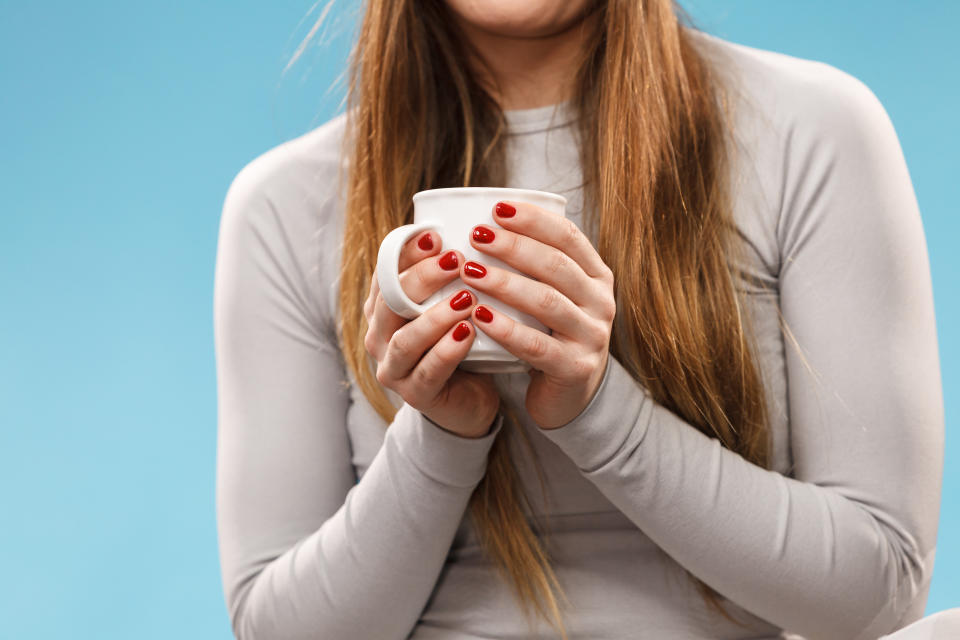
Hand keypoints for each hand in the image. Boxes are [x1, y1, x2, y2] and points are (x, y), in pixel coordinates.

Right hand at [363, 230, 500, 437]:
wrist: (470, 401)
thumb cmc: (462, 343)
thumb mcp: (452, 304)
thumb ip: (451, 274)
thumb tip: (473, 224)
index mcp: (384, 308)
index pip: (384, 272)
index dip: (405, 251)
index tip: (435, 233)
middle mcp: (380, 336)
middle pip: (390, 302)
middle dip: (421, 277)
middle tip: (456, 259)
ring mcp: (394, 368)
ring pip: (406, 339)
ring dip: (436, 315)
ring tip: (466, 298)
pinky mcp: (416, 395)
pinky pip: (429, 371)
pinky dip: (448, 350)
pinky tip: (469, 332)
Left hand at [460, 201, 615, 428]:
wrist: (571, 396)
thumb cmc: (551, 334)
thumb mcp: (555, 295)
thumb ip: (536, 265)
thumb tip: (487, 220)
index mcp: (597, 276)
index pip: (568, 237)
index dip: (534, 220)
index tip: (497, 208)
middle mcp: (600, 303)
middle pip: (556, 265)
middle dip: (514, 246)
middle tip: (477, 235)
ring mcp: (592, 337)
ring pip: (546, 302)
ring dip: (505, 283)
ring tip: (470, 271)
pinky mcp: (575, 368)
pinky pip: (537, 345)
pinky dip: (506, 329)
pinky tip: (479, 316)